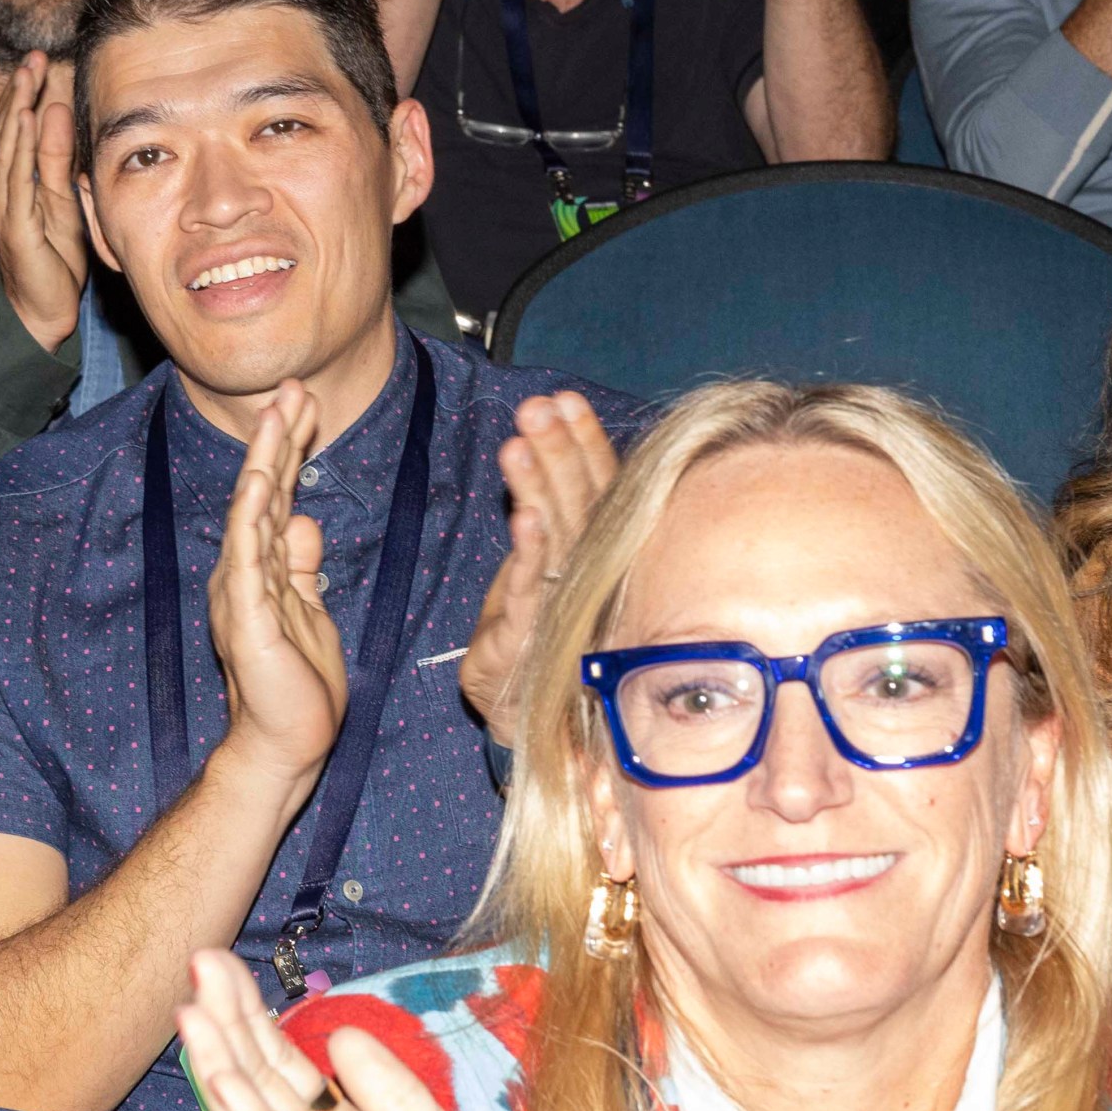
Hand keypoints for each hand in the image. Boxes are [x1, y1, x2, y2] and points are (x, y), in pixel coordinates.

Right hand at [0, 50, 88, 351]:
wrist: (41, 311)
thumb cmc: (52, 259)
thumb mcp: (61, 200)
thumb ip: (56, 158)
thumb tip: (56, 111)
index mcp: (10, 183)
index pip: (14, 131)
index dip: (24, 94)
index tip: (37, 61)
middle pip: (7, 132)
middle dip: (19, 92)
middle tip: (32, 55)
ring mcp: (2, 207)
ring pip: (8, 149)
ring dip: (16, 109)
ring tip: (27, 76)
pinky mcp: (13, 225)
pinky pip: (15, 179)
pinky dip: (17, 147)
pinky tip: (22, 121)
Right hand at [178, 948, 605, 1110]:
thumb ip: (393, 1097)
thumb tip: (342, 1036)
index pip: (295, 1086)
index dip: (259, 1028)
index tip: (225, 970)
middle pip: (273, 1098)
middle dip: (233, 1032)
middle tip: (195, 963)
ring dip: (228, 1072)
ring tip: (192, 1015)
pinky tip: (233, 1090)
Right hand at [206, 381, 346, 794]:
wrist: (285, 744)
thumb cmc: (296, 687)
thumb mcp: (309, 610)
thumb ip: (301, 566)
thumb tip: (305, 521)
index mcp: (261, 570)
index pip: (277, 498)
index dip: (289, 451)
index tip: (303, 405)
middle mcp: (244, 572)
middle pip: (262, 493)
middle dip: (277, 438)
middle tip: (291, 387)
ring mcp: (241, 591)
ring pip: (253, 512)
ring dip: (266, 460)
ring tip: (278, 413)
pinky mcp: (247, 616)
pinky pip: (248, 557)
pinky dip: (253, 516)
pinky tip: (260, 478)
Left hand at [460, 390, 616, 738]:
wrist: (515, 712)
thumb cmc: (531, 633)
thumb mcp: (537, 566)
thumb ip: (545, 515)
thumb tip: (546, 445)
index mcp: (595, 552)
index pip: (596, 487)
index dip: (583, 441)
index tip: (564, 398)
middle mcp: (590, 574)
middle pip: (580, 501)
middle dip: (560, 449)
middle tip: (539, 407)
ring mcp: (565, 605)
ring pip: (559, 535)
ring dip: (541, 483)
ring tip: (523, 437)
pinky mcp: (533, 638)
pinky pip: (533, 588)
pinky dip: (532, 550)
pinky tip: (524, 514)